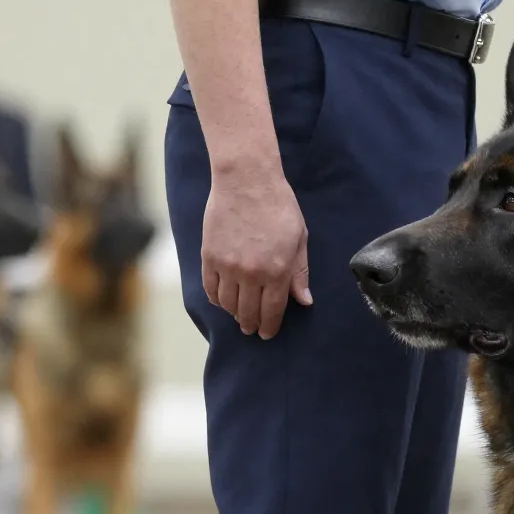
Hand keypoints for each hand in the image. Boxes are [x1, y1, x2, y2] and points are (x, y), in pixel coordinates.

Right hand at [202, 157, 310, 338]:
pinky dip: (217, 299)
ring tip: (239, 315)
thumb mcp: (299, 238)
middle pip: (248, 312)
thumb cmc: (278, 206)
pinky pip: (211, 289)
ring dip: (234, 314)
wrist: (246, 179)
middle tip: (252, 329)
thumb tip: (304, 301)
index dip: (269, 326)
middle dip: (251, 324)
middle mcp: (251, 273)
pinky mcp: (209, 256)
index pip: (272, 311)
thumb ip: (300, 272)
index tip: (267, 334)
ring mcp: (227, 266)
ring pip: (228, 304)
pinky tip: (223, 301)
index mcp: (277, 271)